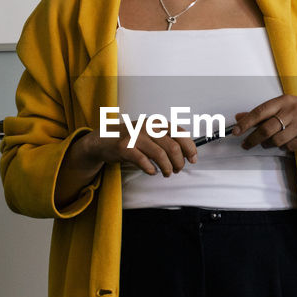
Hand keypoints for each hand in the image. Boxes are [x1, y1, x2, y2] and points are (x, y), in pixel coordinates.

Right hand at [76, 128, 197, 177]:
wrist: (103, 139)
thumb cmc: (130, 138)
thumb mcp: (149, 133)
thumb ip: (165, 139)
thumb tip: (186, 153)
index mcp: (156, 123)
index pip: (180, 133)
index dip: (190, 148)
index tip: (193, 159)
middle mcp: (147, 127)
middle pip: (173, 146)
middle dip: (179, 162)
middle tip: (178, 169)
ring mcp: (136, 136)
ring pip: (160, 155)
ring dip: (167, 168)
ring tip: (167, 173)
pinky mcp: (125, 147)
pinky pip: (143, 161)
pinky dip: (151, 169)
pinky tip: (152, 171)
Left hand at [233, 95, 296, 151]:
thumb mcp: (281, 106)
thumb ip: (260, 113)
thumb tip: (238, 117)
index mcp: (284, 101)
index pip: (260, 111)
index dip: (246, 123)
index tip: (235, 131)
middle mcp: (294, 111)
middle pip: (267, 129)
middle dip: (253, 139)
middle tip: (246, 144)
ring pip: (277, 141)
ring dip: (268, 144)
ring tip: (268, 142)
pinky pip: (289, 147)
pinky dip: (283, 147)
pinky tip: (286, 141)